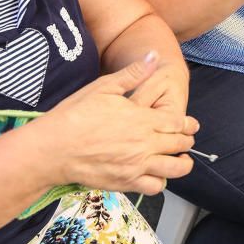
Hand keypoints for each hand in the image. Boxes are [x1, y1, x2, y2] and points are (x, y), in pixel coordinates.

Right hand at [35, 53, 198, 195]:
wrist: (52, 149)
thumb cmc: (75, 115)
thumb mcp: (104, 87)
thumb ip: (134, 73)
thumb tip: (155, 56)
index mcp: (142, 119)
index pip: (177, 122)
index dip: (188, 123)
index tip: (191, 124)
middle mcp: (144, 144)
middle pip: (179, 144)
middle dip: (187, 141)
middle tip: (187, 139)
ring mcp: (136, 166)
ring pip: (174, 168)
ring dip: (182, 163)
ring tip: (181, 159)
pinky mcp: (125, 183)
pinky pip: (154, 187)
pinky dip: (161, 182)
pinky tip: (157, 174)